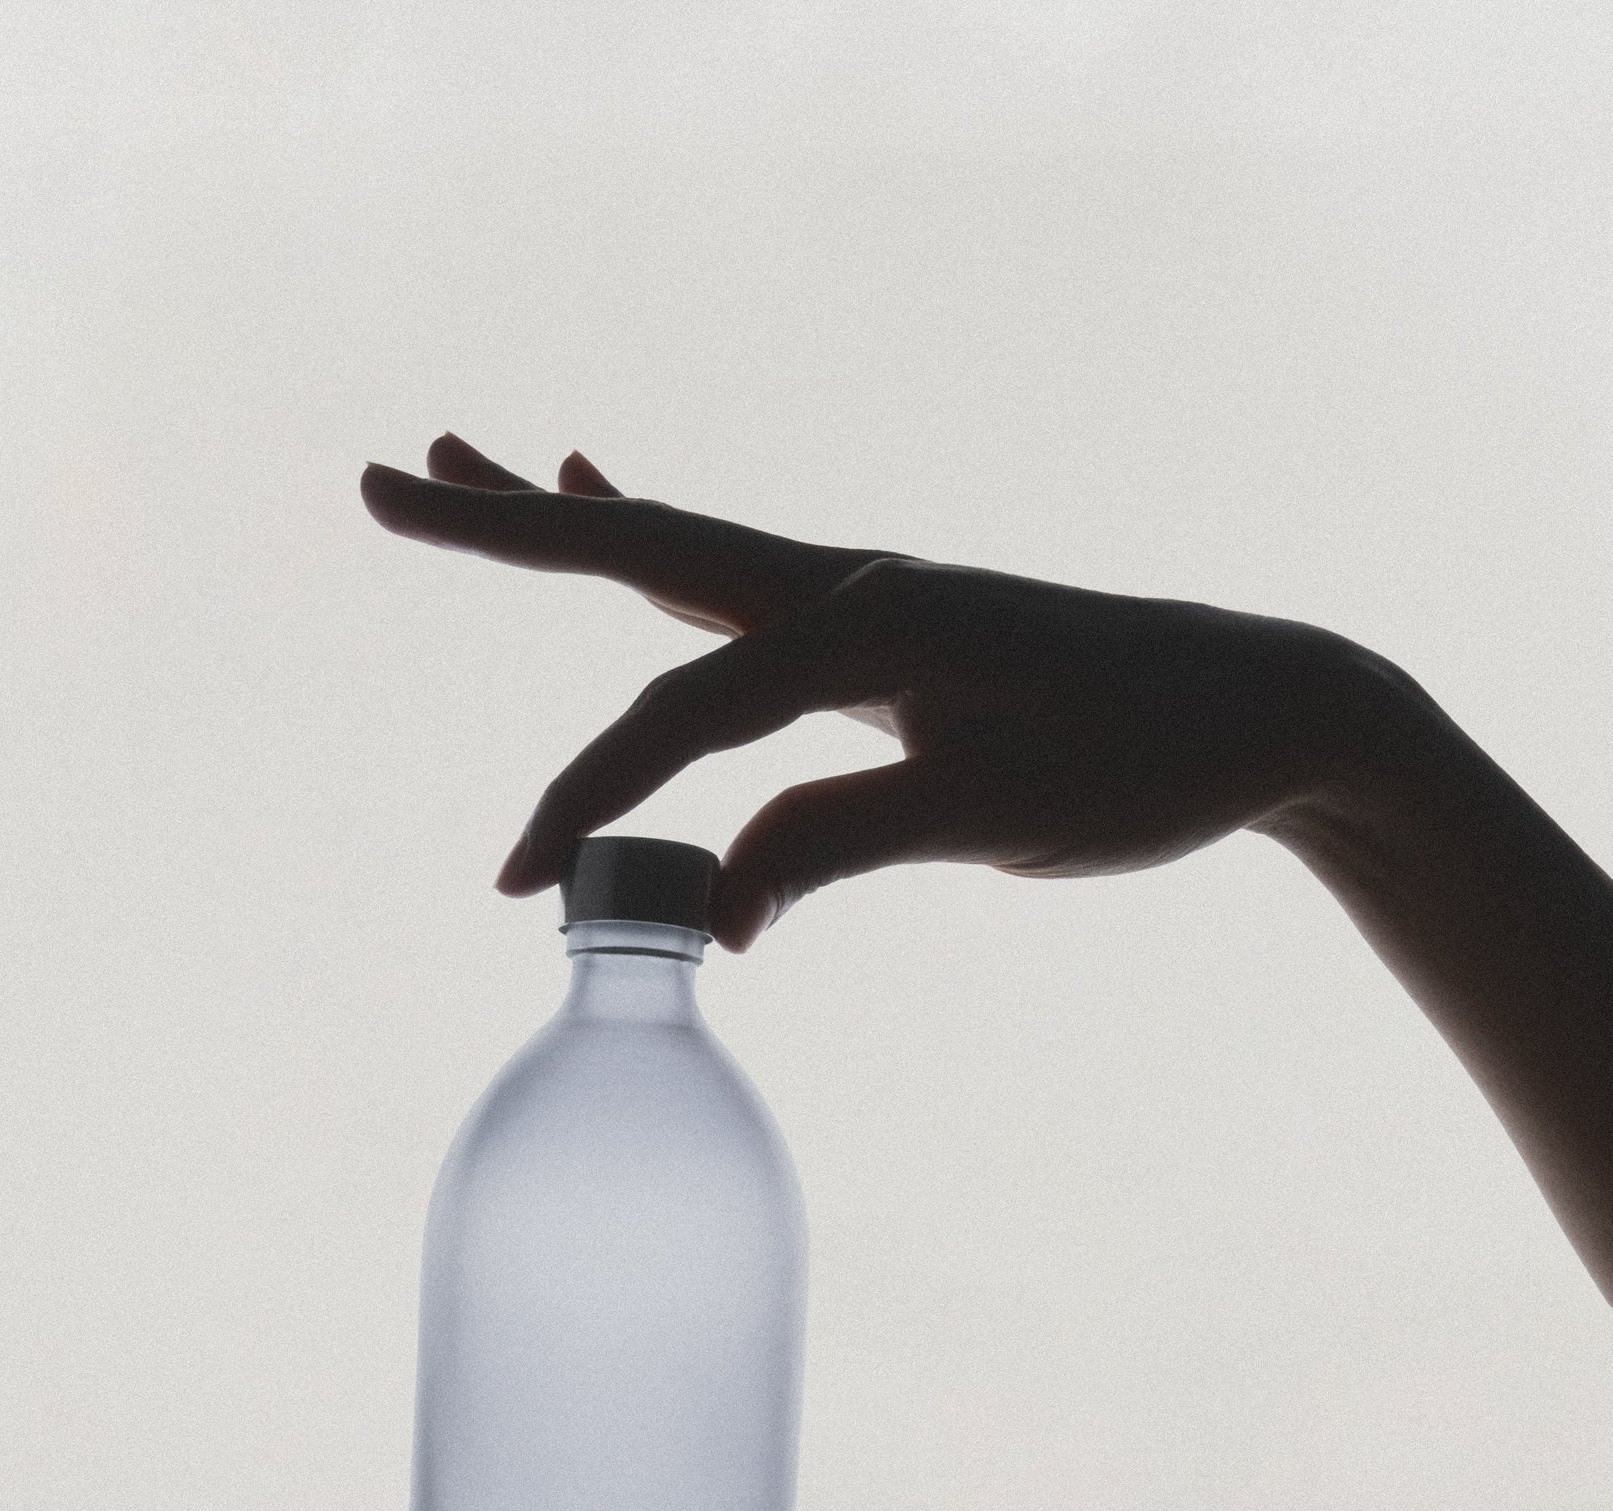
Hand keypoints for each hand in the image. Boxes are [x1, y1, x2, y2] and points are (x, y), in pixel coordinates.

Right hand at [359, 433, 1381, 947]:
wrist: (1261, 707)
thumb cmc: (1145, 761)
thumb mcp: (1000, 816)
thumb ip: (846, 839)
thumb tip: (717, 918)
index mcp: (870, 625)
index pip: (684, 712)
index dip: (590, 798)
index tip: (523, 892)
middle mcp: (852, 586)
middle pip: (644, 544)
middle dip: (507, 527)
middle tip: (381, 481)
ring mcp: (865, 596)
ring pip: (681, 545)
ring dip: (567, 513)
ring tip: (467, 461)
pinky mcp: (885, 626)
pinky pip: (734, 573)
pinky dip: (657, 536)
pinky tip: (614, 493)